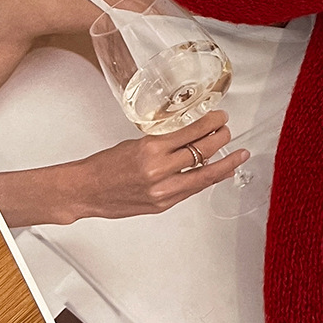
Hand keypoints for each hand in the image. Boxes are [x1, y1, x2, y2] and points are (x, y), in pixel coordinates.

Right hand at [0, 109, 247, 225]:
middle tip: (229, 132)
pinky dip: (206, 179)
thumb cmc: (104, 165)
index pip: (191, 133)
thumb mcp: (135, 143)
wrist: (85, 191)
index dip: (211, 124)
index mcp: (151, 149)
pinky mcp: (162, 205)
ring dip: (224, 164)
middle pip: (203, 154)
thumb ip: (164, 143)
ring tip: (237, 155)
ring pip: (203, 176)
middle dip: (221, 141)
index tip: (220, 118)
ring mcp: (162, 191)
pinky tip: (218, 172)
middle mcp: (159, 171)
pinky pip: (191, 190)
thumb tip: (191, 137)